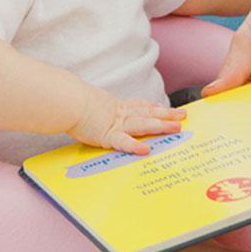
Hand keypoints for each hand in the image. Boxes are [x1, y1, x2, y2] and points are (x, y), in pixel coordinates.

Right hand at [67, 86, 185, 155]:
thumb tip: (94, 111)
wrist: (67, 102)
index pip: (139, 106)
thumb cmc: (73, 101)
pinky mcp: (107, 136)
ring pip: (143, 124)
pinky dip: (135, 146)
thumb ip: (96, 109)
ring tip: (176, 127)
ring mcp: (115, 125)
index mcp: (115, 106)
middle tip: (183, 115)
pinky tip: (146, 150)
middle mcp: (120, 114)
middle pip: (148, 113)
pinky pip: (124, 142)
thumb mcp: (89, 103)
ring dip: (161, 126)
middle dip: (167, 115)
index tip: (166, 107)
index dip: (154, 107)